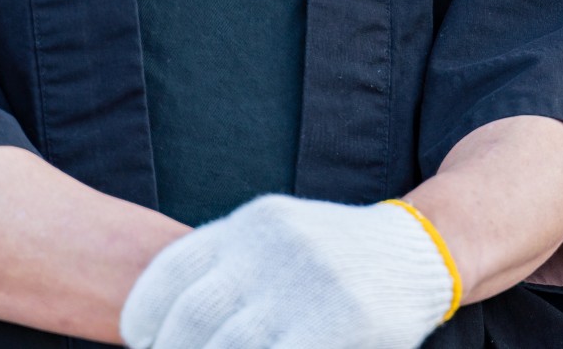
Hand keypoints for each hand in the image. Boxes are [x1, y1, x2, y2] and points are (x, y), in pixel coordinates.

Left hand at [119, 194, 454, 348]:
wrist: (421, 250)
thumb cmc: (336, 256)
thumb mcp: (280, 238)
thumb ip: (230, 267)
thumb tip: (164, 322)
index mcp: (252, 224)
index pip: (170, 272)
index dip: (144, 317)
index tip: (141, 341)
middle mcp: (272, 248)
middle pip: (191, 319)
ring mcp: (304, 285)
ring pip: (227, 346)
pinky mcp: (336, 321)